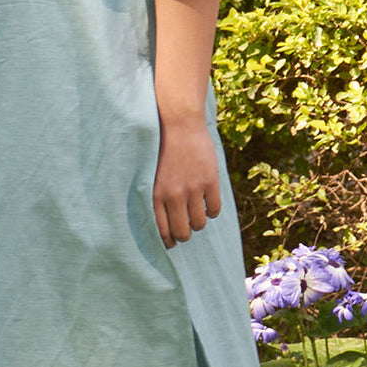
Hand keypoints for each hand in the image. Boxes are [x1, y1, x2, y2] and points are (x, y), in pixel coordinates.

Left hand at [152, 112, 220, 248]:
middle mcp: (173, 195)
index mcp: (155, 195)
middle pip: (182, 232)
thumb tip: (161, 224)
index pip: (162, 231)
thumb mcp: (151, 175)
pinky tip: (208, 204)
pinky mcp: (210, 181)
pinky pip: (214, 209)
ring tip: (196, 215)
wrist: (178, 123)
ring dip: (198, 223)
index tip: (171, 242)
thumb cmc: (161, 148)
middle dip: (184, 235)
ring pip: (199, 223)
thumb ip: (156, 197)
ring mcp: (193, 189)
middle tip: (185, 230)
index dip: (168, 241)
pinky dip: (212, 211)